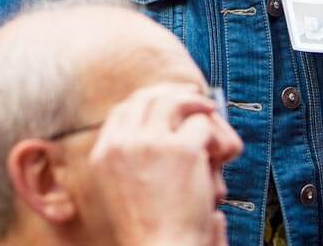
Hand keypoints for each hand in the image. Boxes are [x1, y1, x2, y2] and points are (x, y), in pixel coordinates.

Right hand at [84, 83, 243, 245]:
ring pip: (174, 102)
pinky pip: (201, 124)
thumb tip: (150, 128)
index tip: (163, 100)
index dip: (146, 100)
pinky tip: (218, 147)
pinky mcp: (182, 149)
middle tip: (192, 97)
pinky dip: (214, 133)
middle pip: (147, 98)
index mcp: (104, 155)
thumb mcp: (121, 189)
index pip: (122, 110)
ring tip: (208, 110)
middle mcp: (123, 144)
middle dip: (171, 93)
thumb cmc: (149, 229)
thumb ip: (128, 156)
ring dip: (195, 103)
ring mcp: (152, 143)